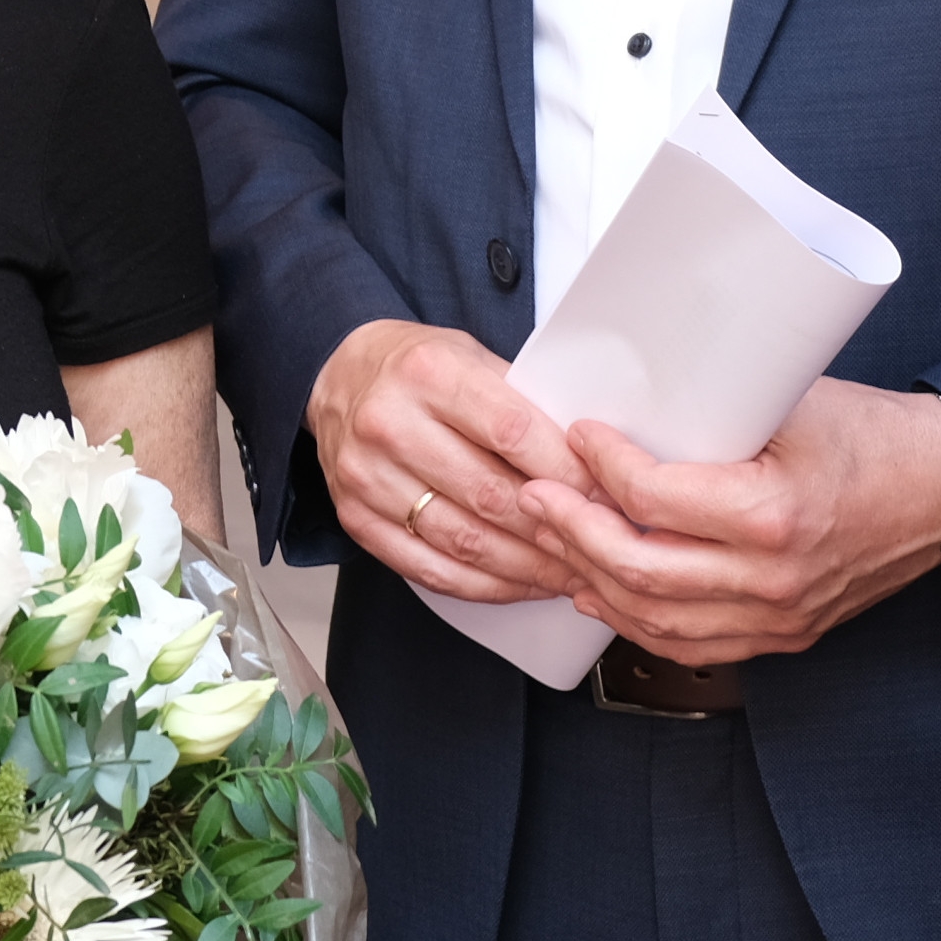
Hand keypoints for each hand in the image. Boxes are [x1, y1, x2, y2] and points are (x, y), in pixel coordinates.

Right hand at [307, 319, 591, 601]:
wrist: (338, 376)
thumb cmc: (417, 366)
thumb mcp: (471, 354)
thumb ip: (523, 402)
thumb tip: (592, 461)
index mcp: (427, 373)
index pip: (513, 432)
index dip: (566, 472)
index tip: (603, 493)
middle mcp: (388, 423)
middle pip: (490, 495)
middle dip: (556, 528)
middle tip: (599, 544)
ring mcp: (366, 476)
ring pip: (464, 542)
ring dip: (527, 567)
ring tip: (570, 572)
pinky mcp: (355, 519)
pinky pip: (430, 570)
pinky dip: (484, 586)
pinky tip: (520, 583)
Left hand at [519, 376, 940, 664]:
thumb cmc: (869, 434)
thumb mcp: (794, 402)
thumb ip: (716, 410)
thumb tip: (629, 389)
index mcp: (776, 513)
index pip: (655, 500)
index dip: (601, 467)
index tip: (576, 434)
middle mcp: (774, 577)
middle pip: (640, 570)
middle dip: (572, 530)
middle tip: (535, 493)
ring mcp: (778, 616)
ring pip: (656, 619)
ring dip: (593, 579)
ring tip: (553, 539)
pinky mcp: (782, 633)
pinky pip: (691, 645)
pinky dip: (635, 621)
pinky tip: (600, 592)